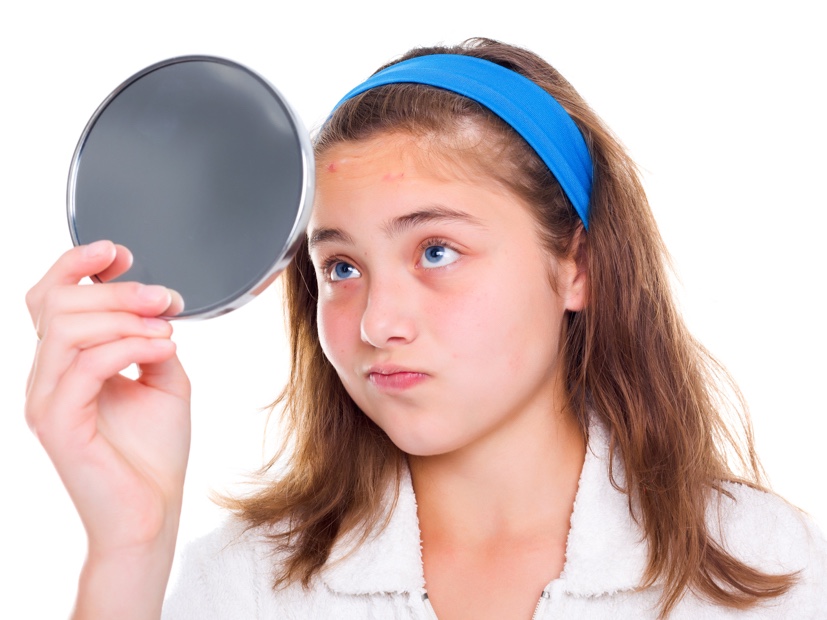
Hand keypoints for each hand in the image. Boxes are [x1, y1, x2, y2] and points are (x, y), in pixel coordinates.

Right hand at [25, 240, 190, 616]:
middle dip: (117, 289)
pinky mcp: (58, 423)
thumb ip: (151, 340)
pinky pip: (85, 365)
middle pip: (59, 302)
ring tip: (166, 328)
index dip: (77, 263)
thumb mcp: (163, 379)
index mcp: (68, 363)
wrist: (152, 511)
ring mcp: (47, 399)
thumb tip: (155, 308)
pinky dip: (128, 346)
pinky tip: (162, 349)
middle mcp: (49, 377)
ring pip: (67, 327)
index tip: (121, 253)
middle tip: (164, 298)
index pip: (51, 297)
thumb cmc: (154, 453)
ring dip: (125, 316)